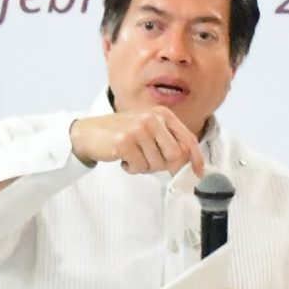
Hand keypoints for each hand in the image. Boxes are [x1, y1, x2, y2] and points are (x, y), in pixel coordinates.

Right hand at [71, 107, 204, 175]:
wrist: (90, 132)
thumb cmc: (123, 133)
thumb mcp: (149, 130)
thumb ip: (169, 141)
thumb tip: (190, 164)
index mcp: (163, 114)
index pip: (188, 139)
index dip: (196, 158)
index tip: (198, 173)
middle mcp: (152, 119)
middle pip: (174, 156)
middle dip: (164, 165)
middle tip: (148, 160)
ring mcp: (138, 129)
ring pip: (156, 164)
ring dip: (144, 167)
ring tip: (133, 156)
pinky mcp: (124, 142)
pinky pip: (139, 167)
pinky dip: (132, 168)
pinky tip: (124, 158)